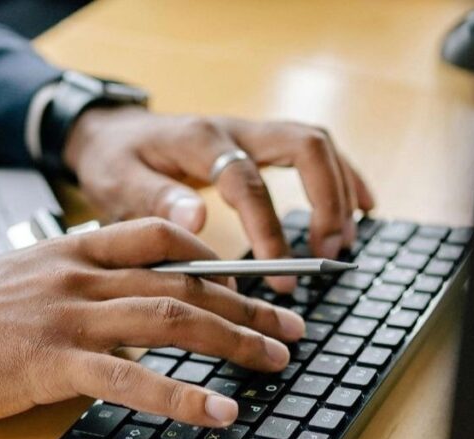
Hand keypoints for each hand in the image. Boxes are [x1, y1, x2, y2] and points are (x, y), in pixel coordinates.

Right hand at [0, 219, 305, 427]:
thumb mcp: (15, 281)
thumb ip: (67, 284)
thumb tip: (111, 308)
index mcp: (70, 250)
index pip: (158, 238)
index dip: (213, 257)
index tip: (250, 280)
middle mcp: (77, 275)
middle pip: (182, 281)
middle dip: (244, 305)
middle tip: (288, 327)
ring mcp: (67, 315)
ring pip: (171, 318)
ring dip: (233, 341)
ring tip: (275, 362)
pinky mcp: (52, 362)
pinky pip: (133, 377)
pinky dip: (183, 396)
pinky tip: (220, 412)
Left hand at [64, 107, 374, 291]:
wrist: (110, 132)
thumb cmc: (114, 161)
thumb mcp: (117, 182)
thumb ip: (154, 200)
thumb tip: (195, 219)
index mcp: (199, 141)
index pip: (247, 180)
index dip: (268, 227)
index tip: (279, 274)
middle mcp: (234, 129)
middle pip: (303, 146)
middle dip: (325, 200)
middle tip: (326, 254)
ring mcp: (251, 132)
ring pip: (316, 145)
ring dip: (339, 191)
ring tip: (342, 243)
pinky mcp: (260, 142)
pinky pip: (313, 150)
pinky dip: (343, 177)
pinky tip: (363, 208)